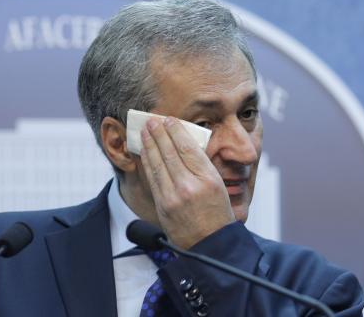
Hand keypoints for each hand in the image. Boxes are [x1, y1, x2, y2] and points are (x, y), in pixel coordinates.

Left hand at [140, 116, 234, 248]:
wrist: (210, 244)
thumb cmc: (217, 214)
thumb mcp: (219, 186)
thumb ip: (202, 166)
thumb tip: (184, 143)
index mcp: (208, 179)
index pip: (188, 148)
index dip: (176, 131)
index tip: (170, 120)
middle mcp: (190, 186)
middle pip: (170, 153)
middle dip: (159, 133)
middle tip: (152, 120)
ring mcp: (174, 197)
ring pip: (158, 163)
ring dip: (149, 144)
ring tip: (145, 130)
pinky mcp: (163, 205)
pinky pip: (153, 178)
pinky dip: (147, 161)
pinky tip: (144, 151)